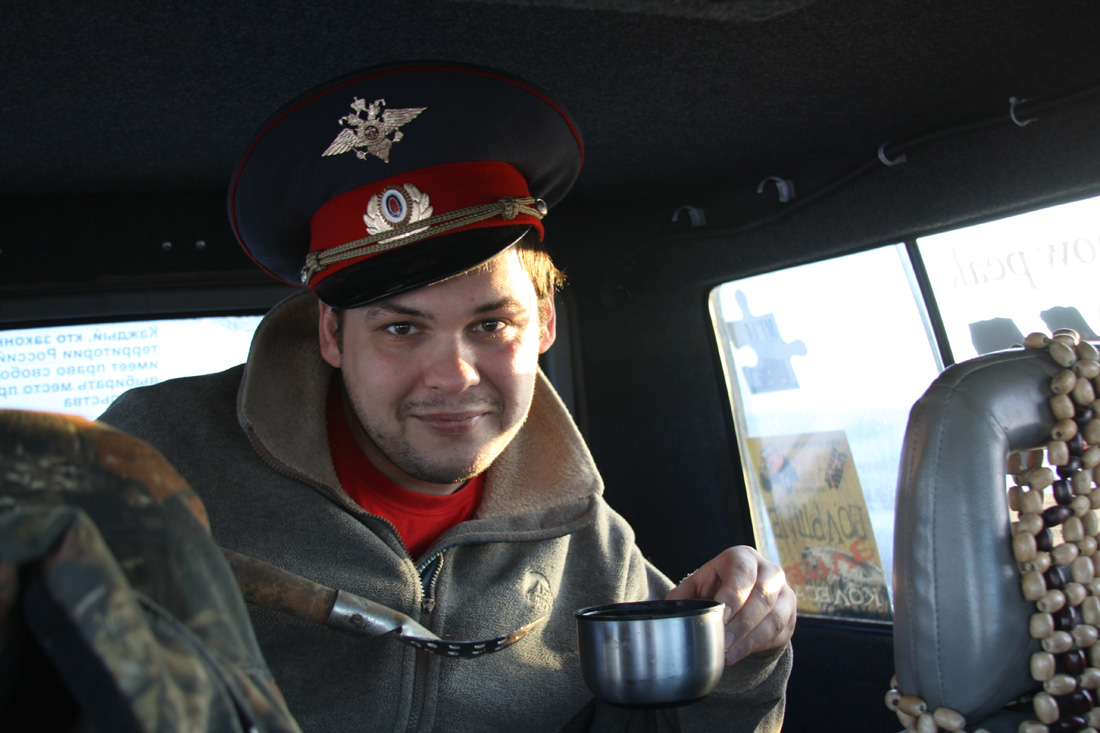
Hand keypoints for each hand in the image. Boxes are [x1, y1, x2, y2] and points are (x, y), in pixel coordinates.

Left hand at [666, 546, 794, 665]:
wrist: (747, 598)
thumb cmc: (719, 588)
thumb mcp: (699, 586)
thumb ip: (682, 596)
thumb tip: (664, 611)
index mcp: (743, 557)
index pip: (742, 573)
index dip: (733, 596)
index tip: (720, 615)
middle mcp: (769, 570)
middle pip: (762, 596)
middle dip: (741, 623)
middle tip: (723, 642)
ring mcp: (784, 593)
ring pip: (774, 617)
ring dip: (750, 639)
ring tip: (729, 653)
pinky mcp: (790, 615)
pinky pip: (779, 632)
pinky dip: (758, 646)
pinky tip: (739, 655)